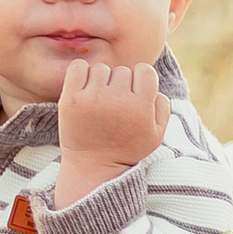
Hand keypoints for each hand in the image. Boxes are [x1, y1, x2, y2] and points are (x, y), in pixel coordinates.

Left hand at [56, 60, 170, 172]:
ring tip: (100, 101)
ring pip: (101, 69)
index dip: (141, 79)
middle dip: (120, 84)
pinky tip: (84, 87)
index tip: (135, 93)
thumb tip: (151, 80)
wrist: (93, 166)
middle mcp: (117, 100)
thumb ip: (162, 105)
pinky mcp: (70, 98)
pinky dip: (81, 72)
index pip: (145, 71)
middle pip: (122, 71)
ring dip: (101, 80)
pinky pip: (78, 67)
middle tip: (115, 104)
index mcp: (141, 107)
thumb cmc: (127, 148)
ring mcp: (92, 98)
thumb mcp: (156, 133)